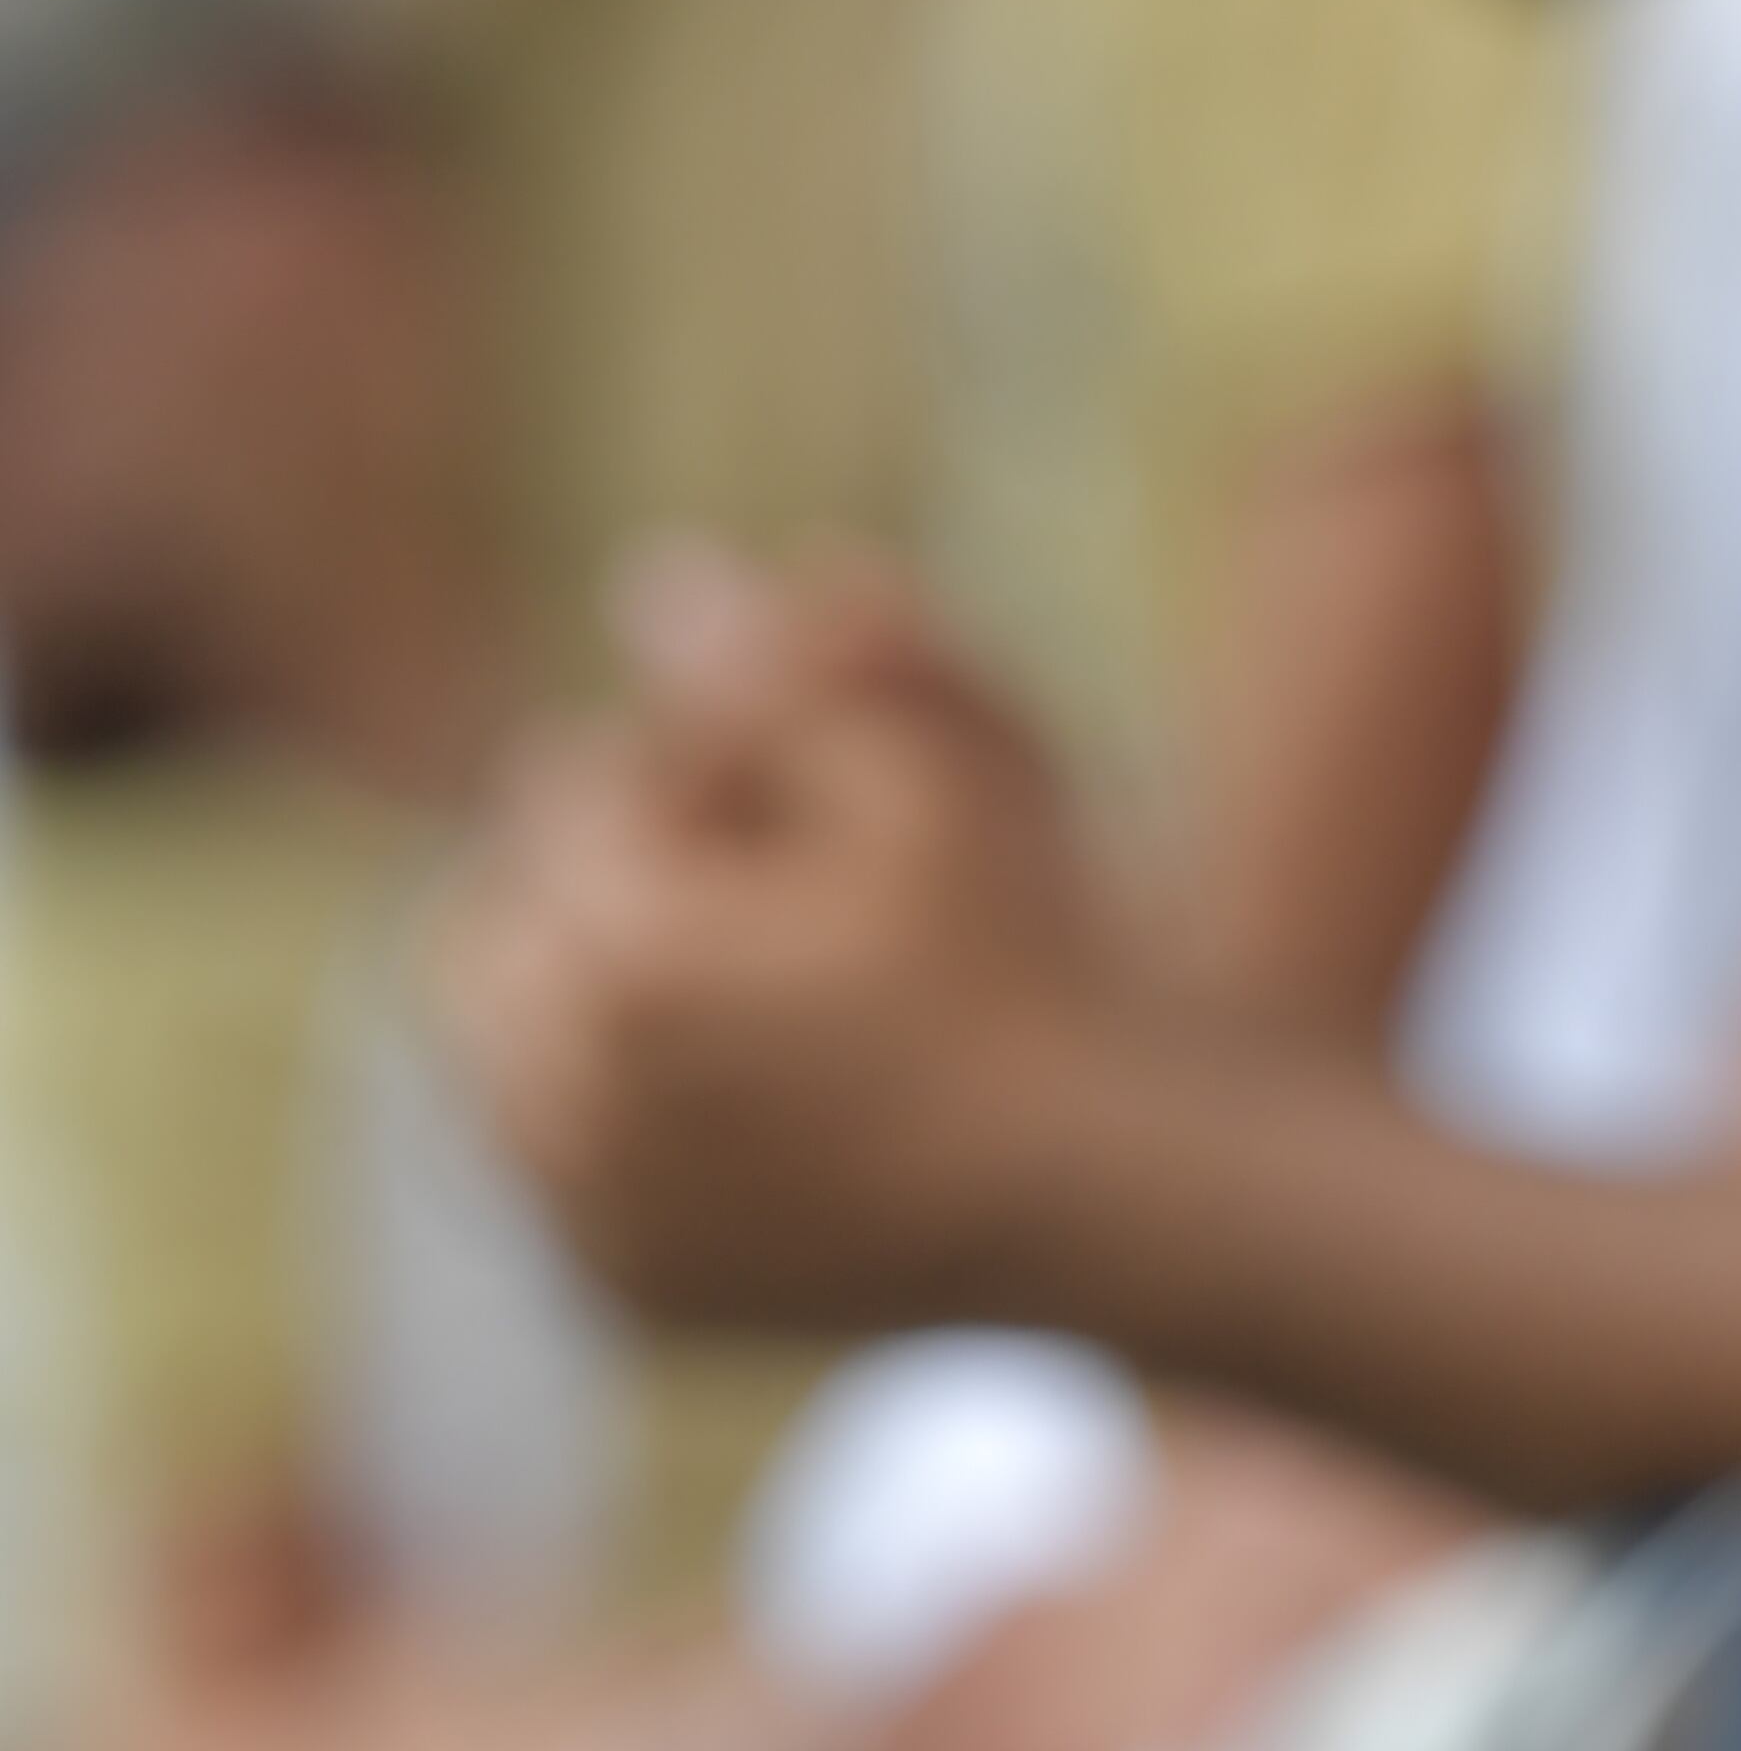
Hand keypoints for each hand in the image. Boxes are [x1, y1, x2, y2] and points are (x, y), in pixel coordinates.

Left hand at [437, 548, 1111, 1326]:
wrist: (1117, 1193)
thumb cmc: (1038, 955)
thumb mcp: (928, 772)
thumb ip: (779, 668)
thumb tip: (652, 579)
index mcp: (626, 958)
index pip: (577, 788)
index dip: (687, 760)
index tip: (807, 784)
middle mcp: (567, 1106)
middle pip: (488, 927)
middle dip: (584, 879)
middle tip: (729, 867)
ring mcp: (585, 1217)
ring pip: (495, 1058)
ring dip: (576, 993)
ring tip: (731, 965)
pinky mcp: (624, 1296)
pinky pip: (547, 1170)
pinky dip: (602, 1114)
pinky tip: (732, 1079)